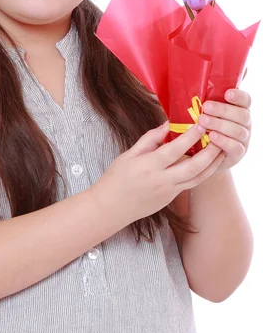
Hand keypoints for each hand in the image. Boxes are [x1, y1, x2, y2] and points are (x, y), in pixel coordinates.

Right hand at [89, 122, 224, 228]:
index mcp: (149, 166)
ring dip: (212, 165)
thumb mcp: (128, 154)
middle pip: (193, 167)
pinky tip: (207, 163)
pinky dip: (201, 173)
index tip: (201, 125)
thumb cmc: (116, 178)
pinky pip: (190, 184)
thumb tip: (167, 125)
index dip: (190, 137)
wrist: (111, 207)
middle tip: (219, 138)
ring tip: (221, 151)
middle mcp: (162, 180)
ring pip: (197, 179)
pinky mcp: (170, 199)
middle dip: (209, 152)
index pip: (175, 149)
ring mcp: (168, 192)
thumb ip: (149, 139)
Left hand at [197, 88, 251, 170]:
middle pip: (242, 114)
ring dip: (220, 125)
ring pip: (238, 130)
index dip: (238, 96)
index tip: (227, 93)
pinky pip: (235, 147)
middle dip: (223, 110)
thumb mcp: (206, 110)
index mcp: (239, 109)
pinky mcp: (238, 153)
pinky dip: (224, 141)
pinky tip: (212, 137)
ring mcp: (244, 139)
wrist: (205, 153)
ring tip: (203, 122)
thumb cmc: (205, 125)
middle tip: (206, 107)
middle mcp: (245, 123)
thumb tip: (200, 78)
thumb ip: (208, 97)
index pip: (245, 100)